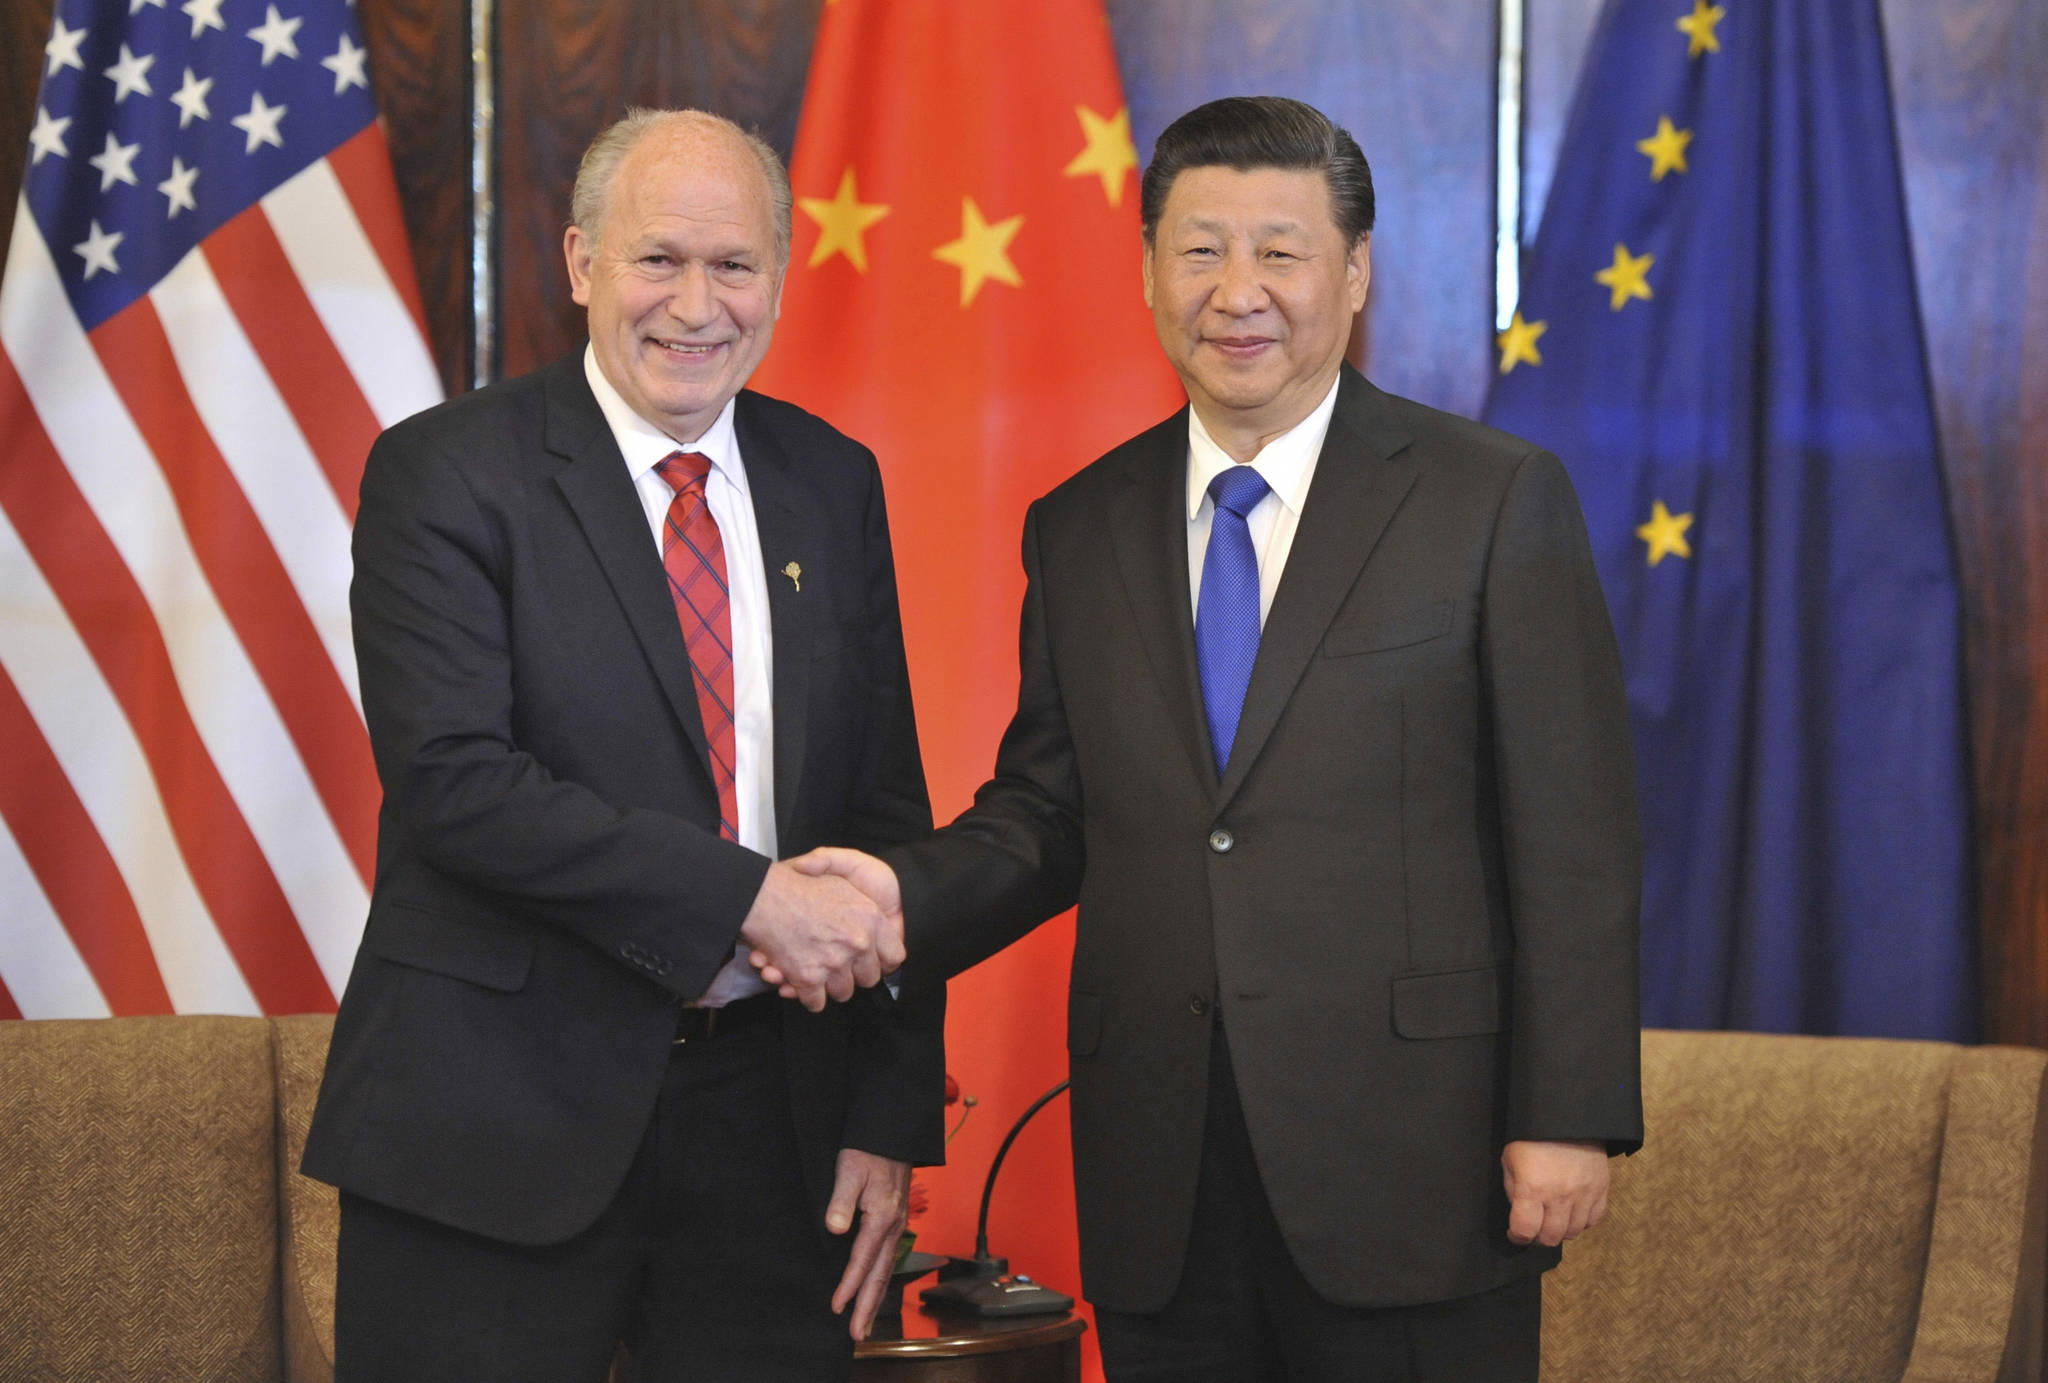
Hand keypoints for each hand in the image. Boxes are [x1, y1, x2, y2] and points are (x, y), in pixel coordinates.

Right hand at [737, 860, 894, 1011]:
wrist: (762, 892)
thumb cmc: (799, 882)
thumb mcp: (840, 870)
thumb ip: (863, 899)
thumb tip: (880, 920)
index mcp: (870, 918)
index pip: (894, 956)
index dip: (881, 960)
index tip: (869, 960)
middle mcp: (857, 942)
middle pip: (868, 979)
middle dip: (853, 974)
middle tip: (838, 964)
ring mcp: (833, 962)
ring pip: (843, 992)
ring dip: (829, 986)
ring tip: (818, 971)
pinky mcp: (808, 978)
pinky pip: (816, 1002)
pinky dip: (807, 996)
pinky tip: (799, 982)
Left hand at [826, 1148, 911, 1339]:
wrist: (891, 1134)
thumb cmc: (868, 1150)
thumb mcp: (849, 1170)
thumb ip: (841, 1200)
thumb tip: (833, 1228)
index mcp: (882, 1217)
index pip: (863, 1260)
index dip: (849, 1285)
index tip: (836, 1306)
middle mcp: (894, 1227)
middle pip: (880, 1274)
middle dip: (868, 1306)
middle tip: (857, 1334)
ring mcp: (897, 1226)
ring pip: (886, 1270)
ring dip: (875, 1298)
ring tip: (865, 1322)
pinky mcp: (894, 1222)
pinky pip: (888, 1259)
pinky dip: (880, 1279)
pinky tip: (874, 1288)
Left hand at [1502, 1139, 1610, 1246]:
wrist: (1567, 1116)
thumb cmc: (1533, 1136)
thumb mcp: (1510, 1159)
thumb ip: (1512, 1189)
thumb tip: (1519, 1213)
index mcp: (1532, 1187)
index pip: (1524, 1230)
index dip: (1517, 1237)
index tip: (1515, 1233)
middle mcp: (1560, 1196)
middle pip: (1550, 1238)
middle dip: (1538, 1238)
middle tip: (1534, 1228)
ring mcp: (1583, 1194)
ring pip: (1573, 1233)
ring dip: (1560, 1231)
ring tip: (1553, 1219)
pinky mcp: (1601, 1190)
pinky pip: (1593, 1220)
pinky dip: (1582, 1222)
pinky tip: (1572, 1212)